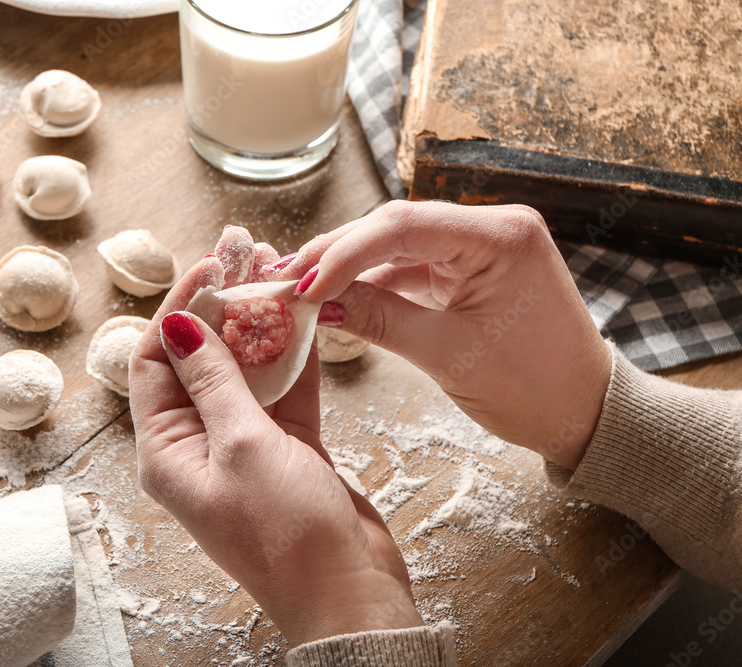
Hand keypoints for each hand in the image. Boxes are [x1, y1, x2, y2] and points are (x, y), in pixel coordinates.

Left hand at [129, 233, 423, 646]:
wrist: (349, 592)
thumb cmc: (286, 534)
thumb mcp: (242, 447)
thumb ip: (215, 382)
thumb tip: (178, 326)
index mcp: (167, 451)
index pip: (155, 362)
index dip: (178, 310)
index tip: (210, 266)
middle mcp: (199, 442)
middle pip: (201, 357)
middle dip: (221, 303)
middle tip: (244, 249)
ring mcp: (245, 442)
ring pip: (247, 366)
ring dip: (260, 320)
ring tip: (275, 266)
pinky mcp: (287, 445)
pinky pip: (284, 386)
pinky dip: (294, 352)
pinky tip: (304, 311)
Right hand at [272, 201, 610, 469]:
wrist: (586, 414)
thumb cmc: (535, 389)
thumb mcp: (447, 355)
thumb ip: (379, 319)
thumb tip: (318, 303)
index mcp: (500, 236)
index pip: (401, 225)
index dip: (343, 253)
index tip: (302, 286)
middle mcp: (493, 227)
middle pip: (395, 227)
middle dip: (338, 255)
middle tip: (285, 280)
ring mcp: (483, 247)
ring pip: (398, 246)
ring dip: (352, 268)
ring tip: (302, 290)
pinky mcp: (473, 269)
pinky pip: (414, 267)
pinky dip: (376, 284)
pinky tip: (339, 297)